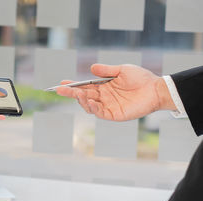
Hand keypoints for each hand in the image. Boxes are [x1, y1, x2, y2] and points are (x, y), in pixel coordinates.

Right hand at [55, 64, 175, 120]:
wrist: (156, 89)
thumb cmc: (141, 78)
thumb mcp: (122, 70)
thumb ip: (107, 71)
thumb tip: (91, 68)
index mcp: (104, 86)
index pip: (84, 86)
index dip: (73, 85)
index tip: (62, 83)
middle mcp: (103, 97)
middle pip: (83, 96)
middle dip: (71, 93)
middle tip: (59, 90)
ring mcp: (108, 106)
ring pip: (89, 105)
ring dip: (81, 100)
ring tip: (77, 94)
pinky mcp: (114, 114)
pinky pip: (100, 113)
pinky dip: (93, 108)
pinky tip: (89, 102)